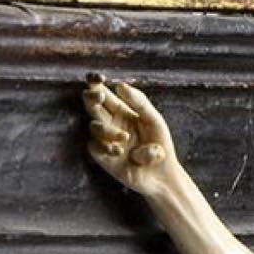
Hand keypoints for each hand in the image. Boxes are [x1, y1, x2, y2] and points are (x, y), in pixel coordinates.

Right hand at [83, 76, 179, 196]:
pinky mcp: (104, 158)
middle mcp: (110, 122)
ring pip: (94, 126)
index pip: (102, 90)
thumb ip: (140, 102)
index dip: (95, 82)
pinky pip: (94, 147)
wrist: (163, 175)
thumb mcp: (154, 120)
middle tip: (100, 97)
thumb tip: (119, 85)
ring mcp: (105, 140)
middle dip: (92, 97)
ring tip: (125, 138)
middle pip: (90, 104)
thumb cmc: (161, 145)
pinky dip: (106, 147)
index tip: (99, 78)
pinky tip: (119, 151)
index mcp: (121, 109)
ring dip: (107, 130)